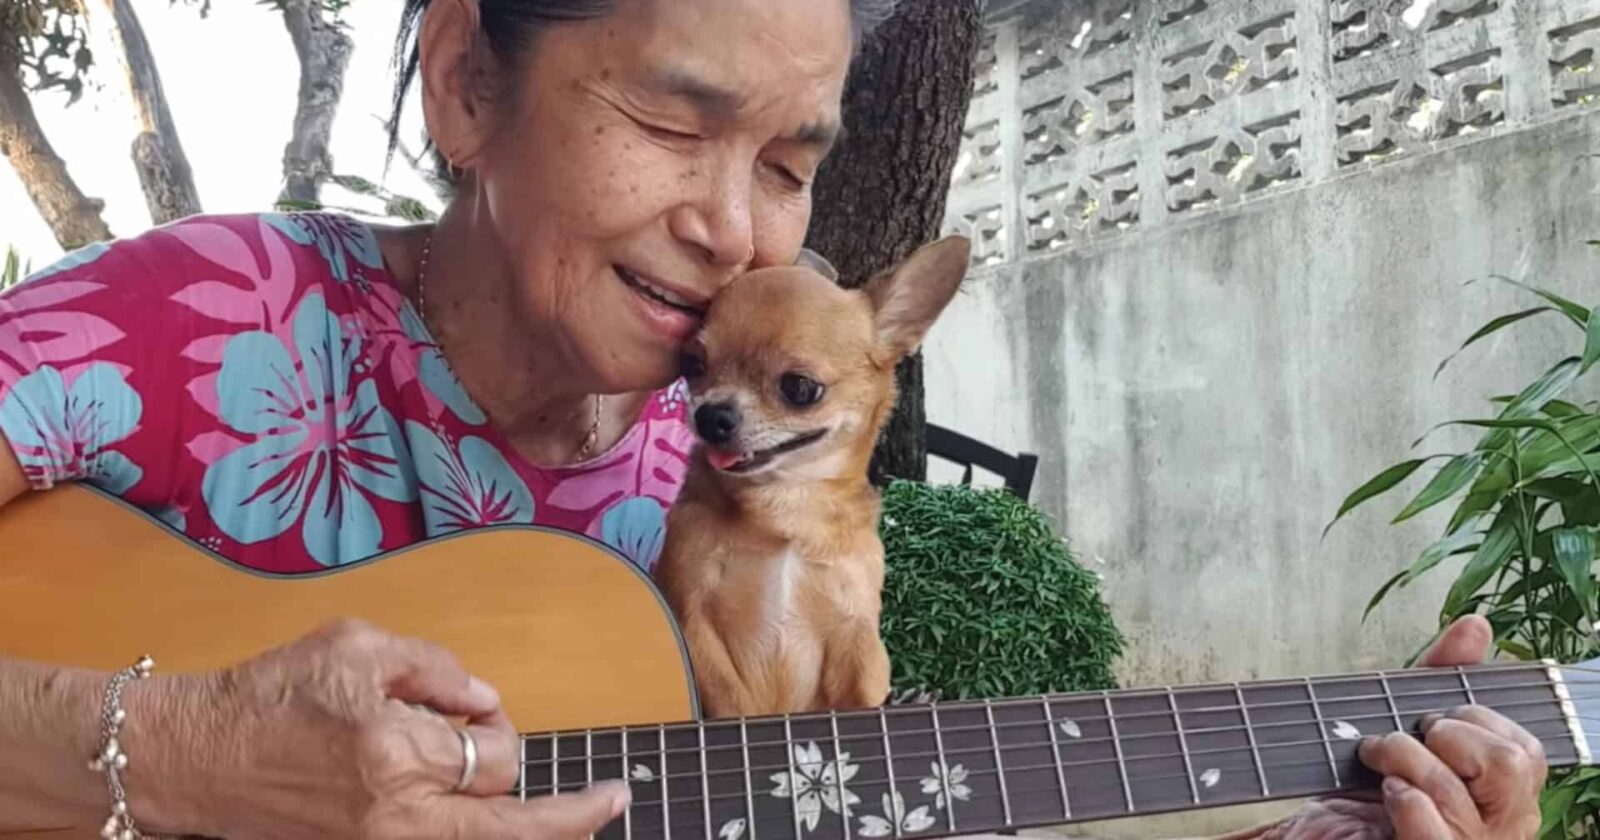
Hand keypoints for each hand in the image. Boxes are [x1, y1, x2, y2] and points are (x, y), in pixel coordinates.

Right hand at [141, 618, 629, 838]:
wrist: (194, 760)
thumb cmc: (270, 695)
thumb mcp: (355, 647)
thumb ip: (435, 668)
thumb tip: (486, 701)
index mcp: (394, 754)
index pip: (498, 757)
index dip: (502, 730)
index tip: (483, 716)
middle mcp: (394, 816)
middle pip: (512, 826)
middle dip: (558, 805)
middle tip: (604, 794)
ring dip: (523, 824)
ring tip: (574, 811)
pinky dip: (472, 828)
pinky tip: (498, 810)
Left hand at [1258, 616, 1545, 839]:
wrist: (1312, 836)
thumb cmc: (1363, 792)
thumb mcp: (1403, 724)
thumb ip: (1439, 678)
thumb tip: (1476, 626)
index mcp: (1502, 798)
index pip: (1525, 750)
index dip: (1477, 718)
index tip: (1431, 717)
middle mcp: (1496, 829)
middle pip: (1510, 766)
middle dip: (1452, 733)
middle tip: (1412, 734)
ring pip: (1461, 791)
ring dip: (1407, 758)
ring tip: (1377, 759)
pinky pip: (1433, 833)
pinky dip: (1405, 800)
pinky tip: (1387, 792)